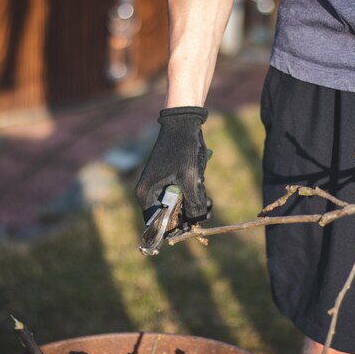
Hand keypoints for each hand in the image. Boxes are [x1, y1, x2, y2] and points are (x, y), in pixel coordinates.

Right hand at [135, 106, 209, 222]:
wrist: (185, 123)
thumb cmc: (182, 150)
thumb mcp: (189, 180)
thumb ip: (193, 204)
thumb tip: (198, 223)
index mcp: (146, 194)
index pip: (156, 224)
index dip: (174, 230)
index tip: (192, 230)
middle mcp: (150, 192)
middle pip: (169, 217)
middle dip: (189, 217)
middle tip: (206, 213)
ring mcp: (162, 186)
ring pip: (180, 207)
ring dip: (195, 206)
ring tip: (208, 201)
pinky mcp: (173, 180)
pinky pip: (184, 196)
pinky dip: (195, 196)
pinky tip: (205, 190)